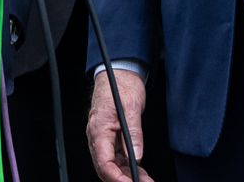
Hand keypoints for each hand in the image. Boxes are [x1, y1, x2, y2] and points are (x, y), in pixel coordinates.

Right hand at [87, 67, 152, 181]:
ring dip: (126, 176)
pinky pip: (116, 158)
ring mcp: (103, 138)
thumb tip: (136, 156)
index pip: (104, 163)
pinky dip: (127, 168)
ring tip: (145, 180)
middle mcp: (97, 136)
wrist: (119, 72)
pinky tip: (140, 172)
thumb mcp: (131, 107)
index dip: (117, 178)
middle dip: (123, 180)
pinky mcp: (111, 138)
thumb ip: (133, 133)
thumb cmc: (121, 85)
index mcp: (99, 129)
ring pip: (111, 165)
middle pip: (105, 168)